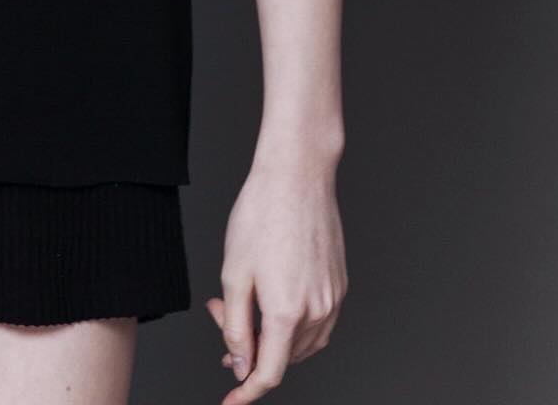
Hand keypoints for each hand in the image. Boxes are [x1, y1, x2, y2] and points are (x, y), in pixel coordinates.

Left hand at [204, 158, 347, 398]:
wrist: (298, 175)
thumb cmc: (262, 214)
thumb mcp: (234, 273)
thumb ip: (235, 326)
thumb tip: (240, 364)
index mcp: (287, 313)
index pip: (268, 373)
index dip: (246, 392)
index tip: (231, 401)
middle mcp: (317, 312)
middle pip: (281, 355)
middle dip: (248, 346)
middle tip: (218, 314)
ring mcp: (333, 298)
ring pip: (300, 342)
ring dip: (270, 334)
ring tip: (242, 301)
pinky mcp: (339, 283)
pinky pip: (316, 321)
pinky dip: (291, 322)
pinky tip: (271, 295)